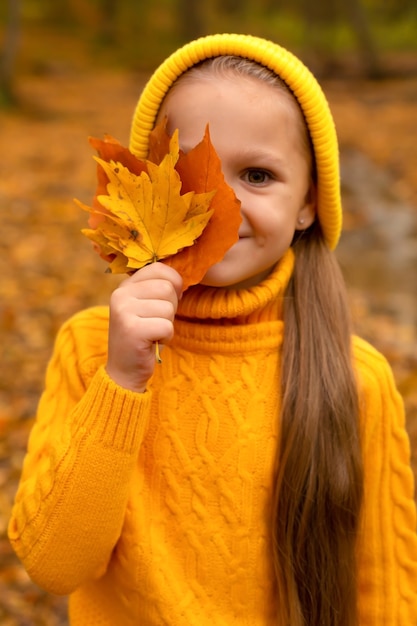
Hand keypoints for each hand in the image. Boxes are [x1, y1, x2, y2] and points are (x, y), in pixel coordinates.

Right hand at [106, 263, 182, 391]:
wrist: (124, 370)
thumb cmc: (142, 337)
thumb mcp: (145, 307)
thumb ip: (157, 288)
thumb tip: (182, 278)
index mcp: (125, 286)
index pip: (158, 268)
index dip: (174, 283)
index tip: (169, 300)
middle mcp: (121, 295)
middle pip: (167, 288)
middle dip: (171, 308)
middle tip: (156, 323)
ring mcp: (124, 311)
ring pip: (168, 308)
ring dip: (167, 324)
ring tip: (152, 333)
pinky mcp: (132, 330)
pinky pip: (167, 326)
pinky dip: (166, 337)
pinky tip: (152, 343)